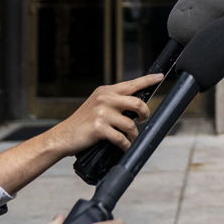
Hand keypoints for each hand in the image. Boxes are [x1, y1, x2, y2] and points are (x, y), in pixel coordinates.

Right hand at [0, 73, 162, 195]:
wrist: (63, 136)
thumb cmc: (83, 122)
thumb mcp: (98, 105)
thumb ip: (114, 102)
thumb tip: (137, 106)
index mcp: (106, 91)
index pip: (132, 84)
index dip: (148, 80)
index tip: (160, 77)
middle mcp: (105, 99)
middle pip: (138, 104)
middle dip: (145, 114)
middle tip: (143, 120)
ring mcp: (102, 113)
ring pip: (131, 124)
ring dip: (134, 135)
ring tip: (130, 138)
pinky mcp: (99, 128)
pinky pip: (122, 138)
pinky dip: (126, 144)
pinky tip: (123, 146)